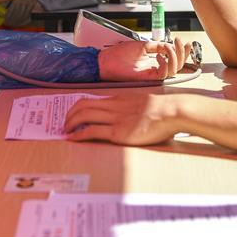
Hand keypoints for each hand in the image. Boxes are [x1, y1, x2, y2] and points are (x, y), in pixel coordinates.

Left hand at [64, 93, 182, 144]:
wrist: (172, 111)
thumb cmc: (162, 111)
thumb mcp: (141, 103)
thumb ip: (129, 108)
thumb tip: (125, 116)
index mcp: (119, 98)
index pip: (91, 100)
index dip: (78, 107)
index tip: (72, 114)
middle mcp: (113, 106)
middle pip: (82, 105)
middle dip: (69, 114)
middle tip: (64, 123)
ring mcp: (115, 118)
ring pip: (84, 115)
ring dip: (70, 123)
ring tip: (65, 131)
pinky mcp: (118, 132)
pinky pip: (92, 131)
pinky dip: (79, 134)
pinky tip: (73, 138)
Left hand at [98, 38, 190, 80]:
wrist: (105, 61)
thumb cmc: (118, 55)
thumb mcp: (141, 45)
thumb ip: (156, 45)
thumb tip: (168, 44)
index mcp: (154, 62)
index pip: (173, 59)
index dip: (181, 52)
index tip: (182, 41)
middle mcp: (155, 69)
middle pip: (177, 66)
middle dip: (182, 53)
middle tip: (179, 42)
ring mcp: (152, 74)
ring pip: (173, 70)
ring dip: (174, 57)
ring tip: (169, 48)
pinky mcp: (147, 78)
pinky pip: (163, 74)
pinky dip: (165, 63)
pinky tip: (159, 56)